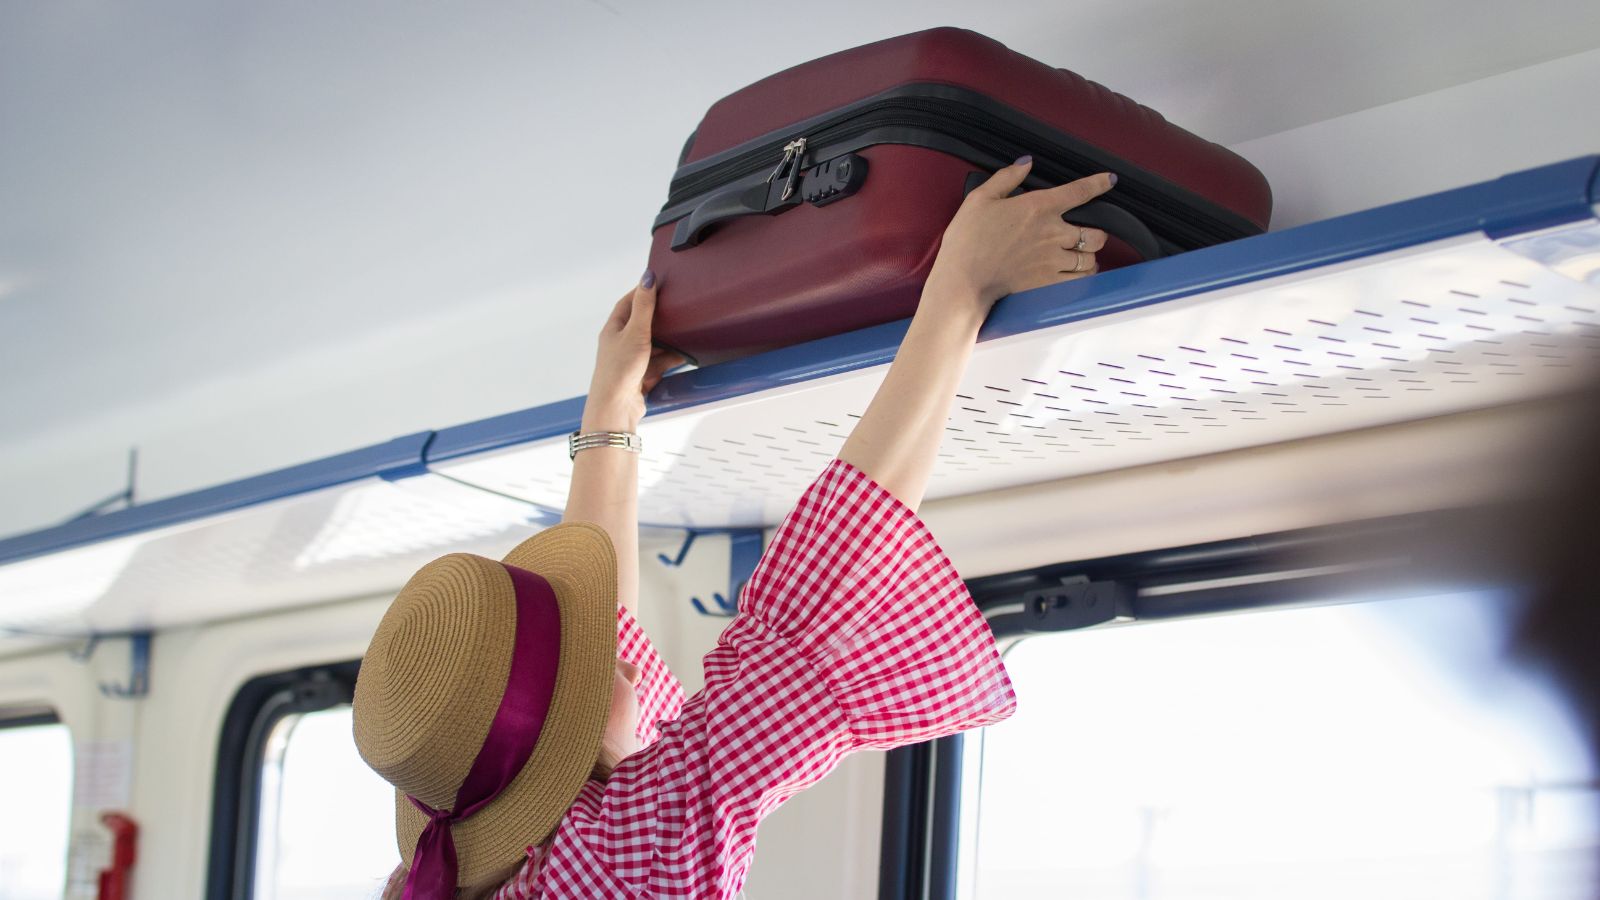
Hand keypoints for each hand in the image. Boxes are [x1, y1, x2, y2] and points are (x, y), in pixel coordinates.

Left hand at [587, 271, 690, 426]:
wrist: (617, 408)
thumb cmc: (619, 370)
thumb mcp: (635, 332)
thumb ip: (644, 306)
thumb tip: (647, 278)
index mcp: (613, 329)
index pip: (627, 303)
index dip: (642, 292)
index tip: (658, 283)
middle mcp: (620, 343)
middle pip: (642, 324)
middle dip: (660, 317)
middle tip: (677, 307)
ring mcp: (631, 361)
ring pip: (654, 344)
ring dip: (668, 340)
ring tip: (685, 331)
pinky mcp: (642, 376)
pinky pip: (660, 363)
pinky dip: (671, 358)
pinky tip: (685, 355)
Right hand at [926, 159, 1114, 312]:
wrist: (964, 280)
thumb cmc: (968, 239)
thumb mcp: (980, 199)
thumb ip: (1006, 178)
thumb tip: (1026, 163)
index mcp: (1038, 207)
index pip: (1079, 191)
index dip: (1099, 183)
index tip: (1110, 180)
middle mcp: (1053, 232)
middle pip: (1094, 232)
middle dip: (1095, 233)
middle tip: (1088, 235)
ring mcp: (1054, 260)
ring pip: (1090, 257)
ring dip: (1090, 256)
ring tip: (1085, 256)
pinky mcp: (1049, 283)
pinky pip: (1080, 279)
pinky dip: (1085, 276)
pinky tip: (1081, 274)